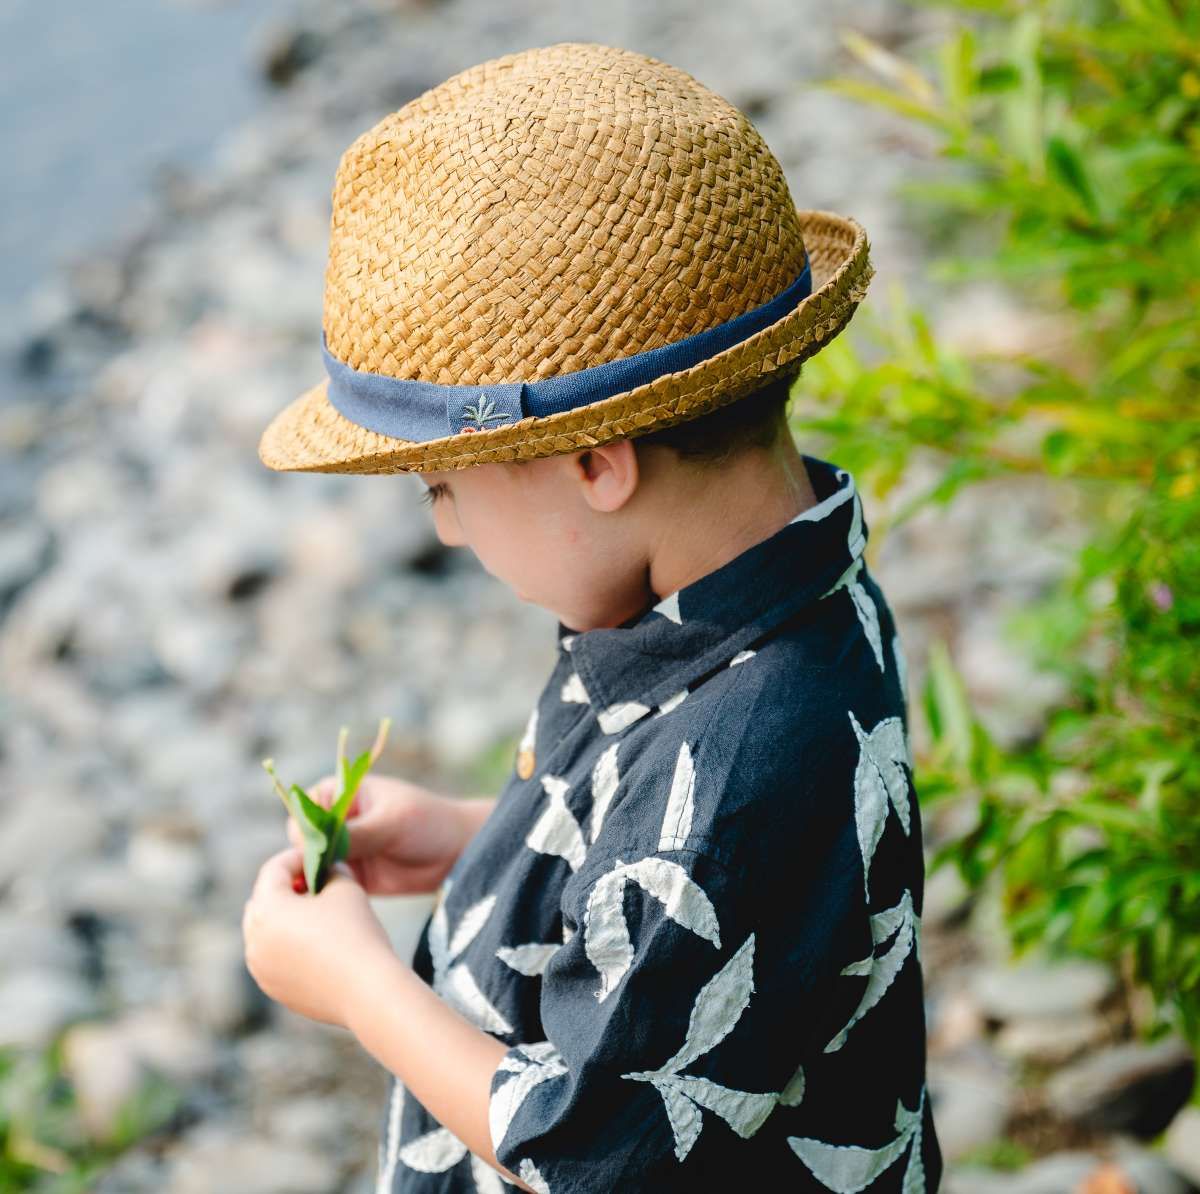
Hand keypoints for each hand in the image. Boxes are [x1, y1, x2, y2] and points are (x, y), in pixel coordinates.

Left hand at [242, 846, 394, 1027]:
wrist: (366, 990)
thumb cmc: (356, 933)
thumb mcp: (345, 887)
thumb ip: (330, 871)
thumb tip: (326, 869)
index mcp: (267, 909)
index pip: (273, 870)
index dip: (296, 857)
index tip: (317, 855)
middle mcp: (254, 940)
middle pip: (262, 901)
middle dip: (285, 887)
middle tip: (313, 882)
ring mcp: (260, 969)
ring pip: (264, 932)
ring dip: (283, 918)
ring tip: (315, 913)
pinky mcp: (273, 989)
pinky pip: (272, 957)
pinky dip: (286, 945)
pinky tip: (317, 943)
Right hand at [286, 773, 483, 895]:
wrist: (455, 852)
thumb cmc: (427, 822)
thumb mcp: (391, 822)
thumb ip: (356, 833)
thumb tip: (318, 844)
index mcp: (339, 793)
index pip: (304, 810)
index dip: (303, 832)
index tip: (314, 851)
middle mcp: (334, 821)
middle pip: (300, 842)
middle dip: (303, 860)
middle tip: (317, 878)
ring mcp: (340, 850)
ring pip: (309, 867)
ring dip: (312, 881)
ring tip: (326, 893)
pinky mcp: (349, 877)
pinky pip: (326, 886)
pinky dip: (325, 895)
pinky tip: (334, 904)